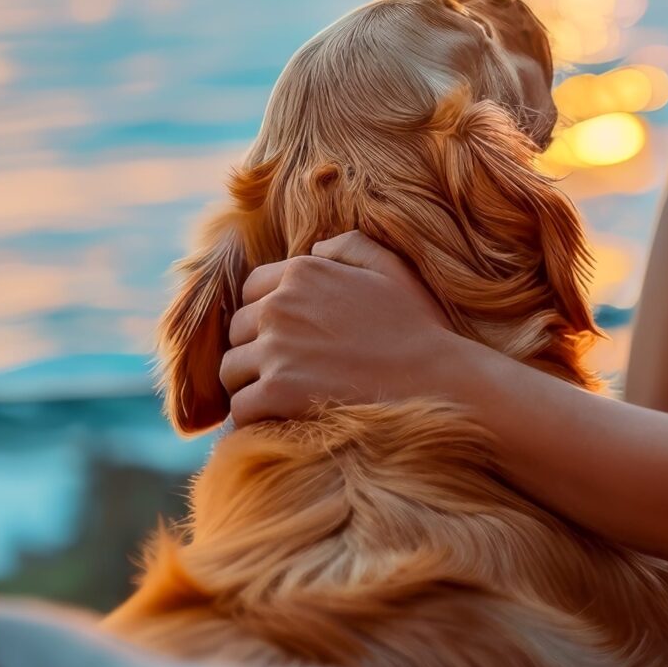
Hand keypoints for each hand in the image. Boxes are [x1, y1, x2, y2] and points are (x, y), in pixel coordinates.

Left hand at [218, 232, 458, 425]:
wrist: (437, 381)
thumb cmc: (418, 328)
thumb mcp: (391, 269)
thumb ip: (349, 246)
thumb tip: (314, 246)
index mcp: (302, 272)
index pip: (251, 291)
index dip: (266, 315)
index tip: (289, 338)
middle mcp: (280, 306)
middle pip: (237, 332)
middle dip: (256, 351)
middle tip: (289, 371)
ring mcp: (276, 349)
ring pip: (230, 370)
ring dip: (251, 385)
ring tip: (281, 398)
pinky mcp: (276, 391)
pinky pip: (240, 408)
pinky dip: (255, 418)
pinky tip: (280, 420)